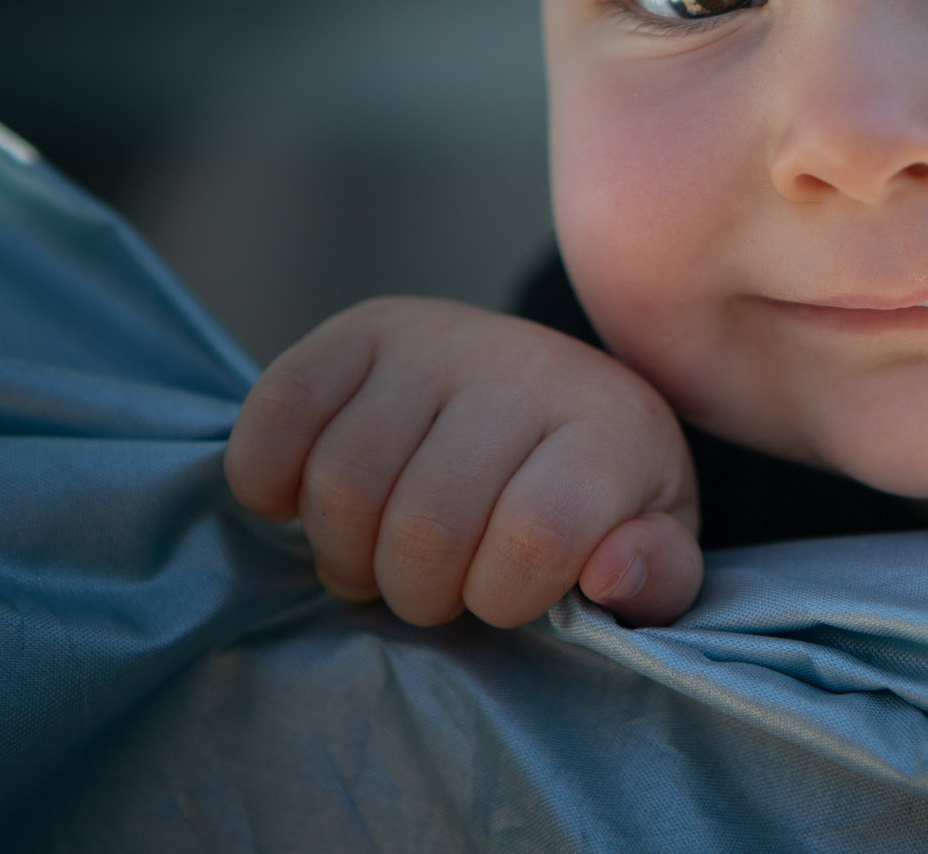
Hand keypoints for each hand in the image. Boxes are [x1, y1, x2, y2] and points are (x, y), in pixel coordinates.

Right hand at [225, 297, 701, 627]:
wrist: (556, 392)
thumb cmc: (602, 498)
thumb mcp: (655, 546)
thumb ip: (657, 578)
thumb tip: (610, 573)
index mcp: (609, 427)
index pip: (536, 534)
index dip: (503, 596)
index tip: (509, 596)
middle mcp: (523, 366)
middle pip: (425, 521)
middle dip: (417, 592)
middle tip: (432, 589)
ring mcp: (436, 339)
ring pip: (343, 480)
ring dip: (346, 553)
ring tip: (378, 553)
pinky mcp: (358, 329)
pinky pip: (278, 412)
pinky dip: (269, 482)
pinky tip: (303, 503)